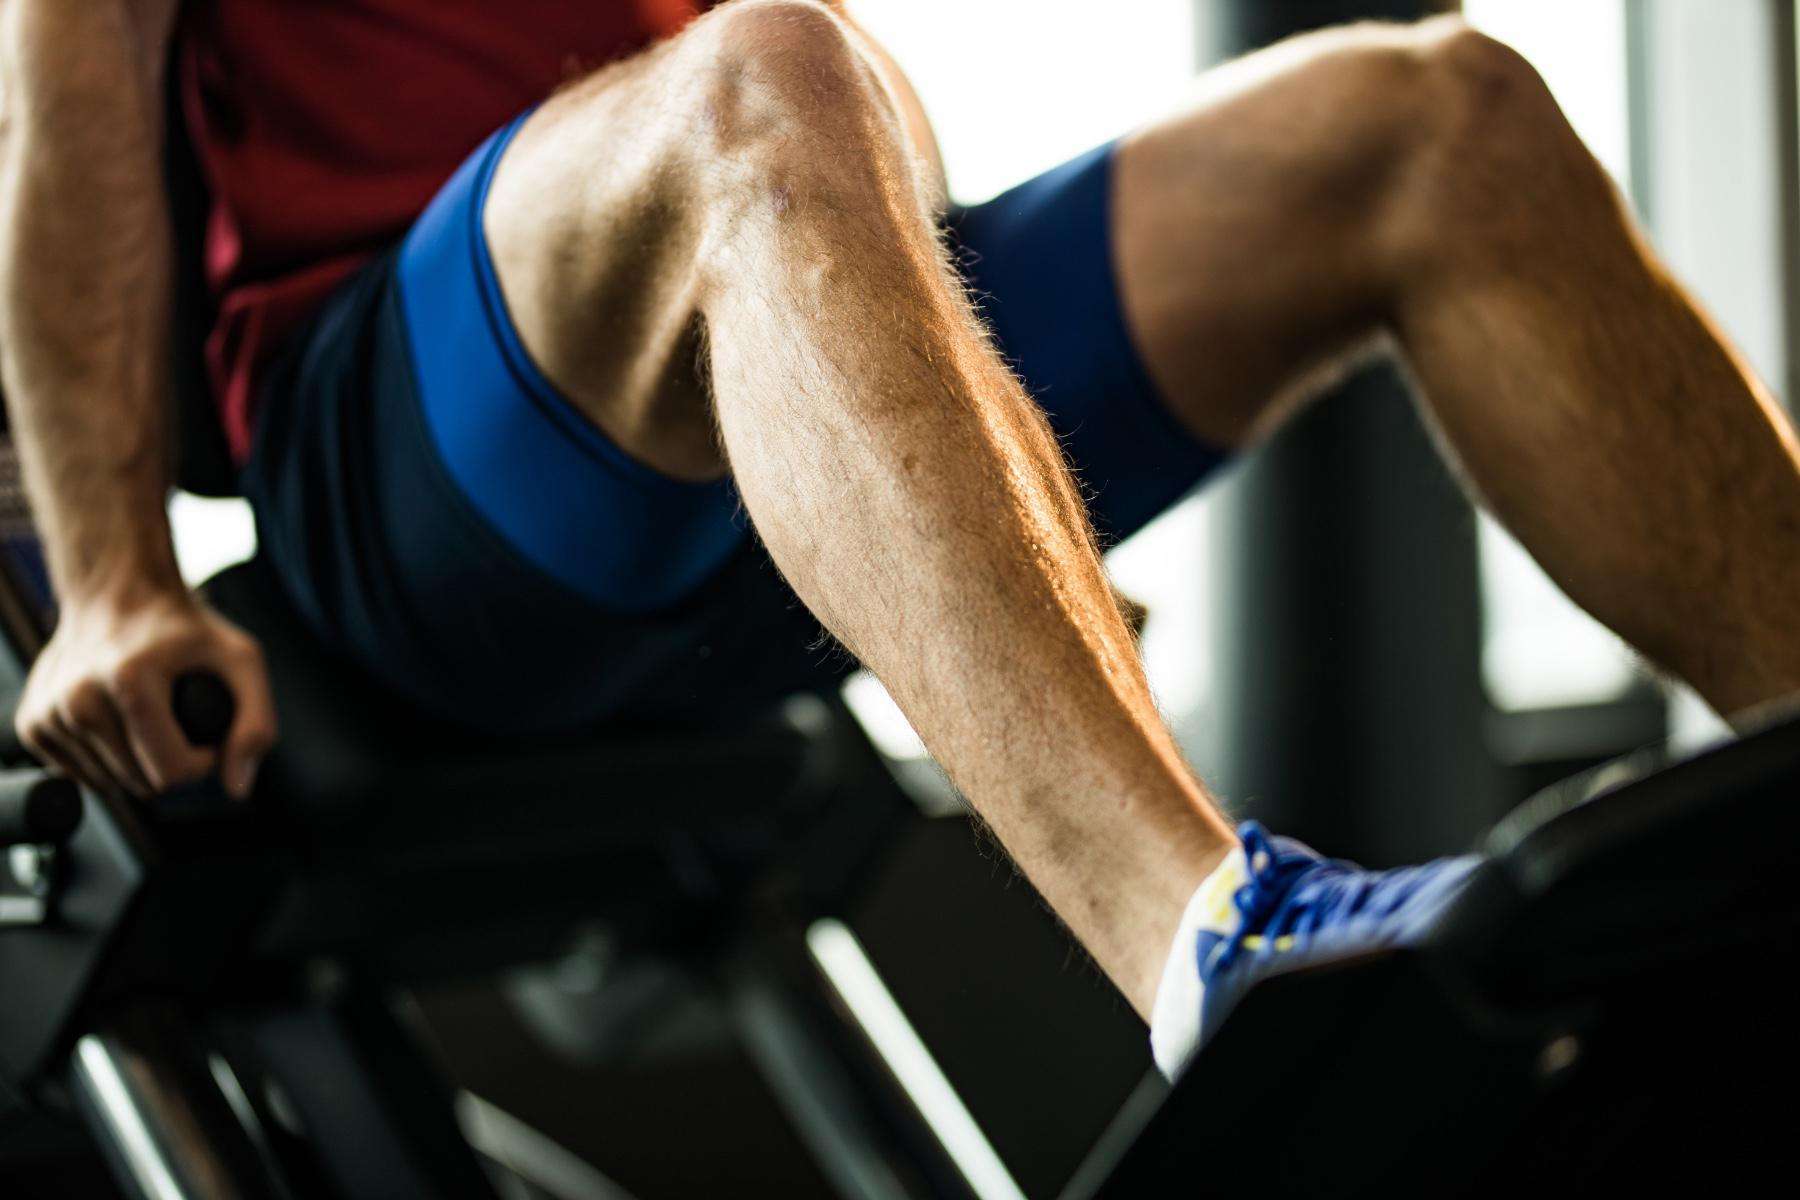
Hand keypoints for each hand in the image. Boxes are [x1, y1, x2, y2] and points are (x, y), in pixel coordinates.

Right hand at [13, 586, 276, 799]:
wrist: (117, 593)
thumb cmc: (185, 628)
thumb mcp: (242, 660)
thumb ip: (256, 723)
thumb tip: (238, 789)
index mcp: (128, 681)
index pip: (172, 772)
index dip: (204, 762)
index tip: (209, 734)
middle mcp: (78, 699)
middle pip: (141, 784)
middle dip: (171, 766)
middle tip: (180, 723)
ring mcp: (48, 713)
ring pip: (110, 786)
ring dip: (138, 766)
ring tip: (149, 720)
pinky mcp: (32, 725)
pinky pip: (82, 776)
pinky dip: (107, 761)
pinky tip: (119, 724)